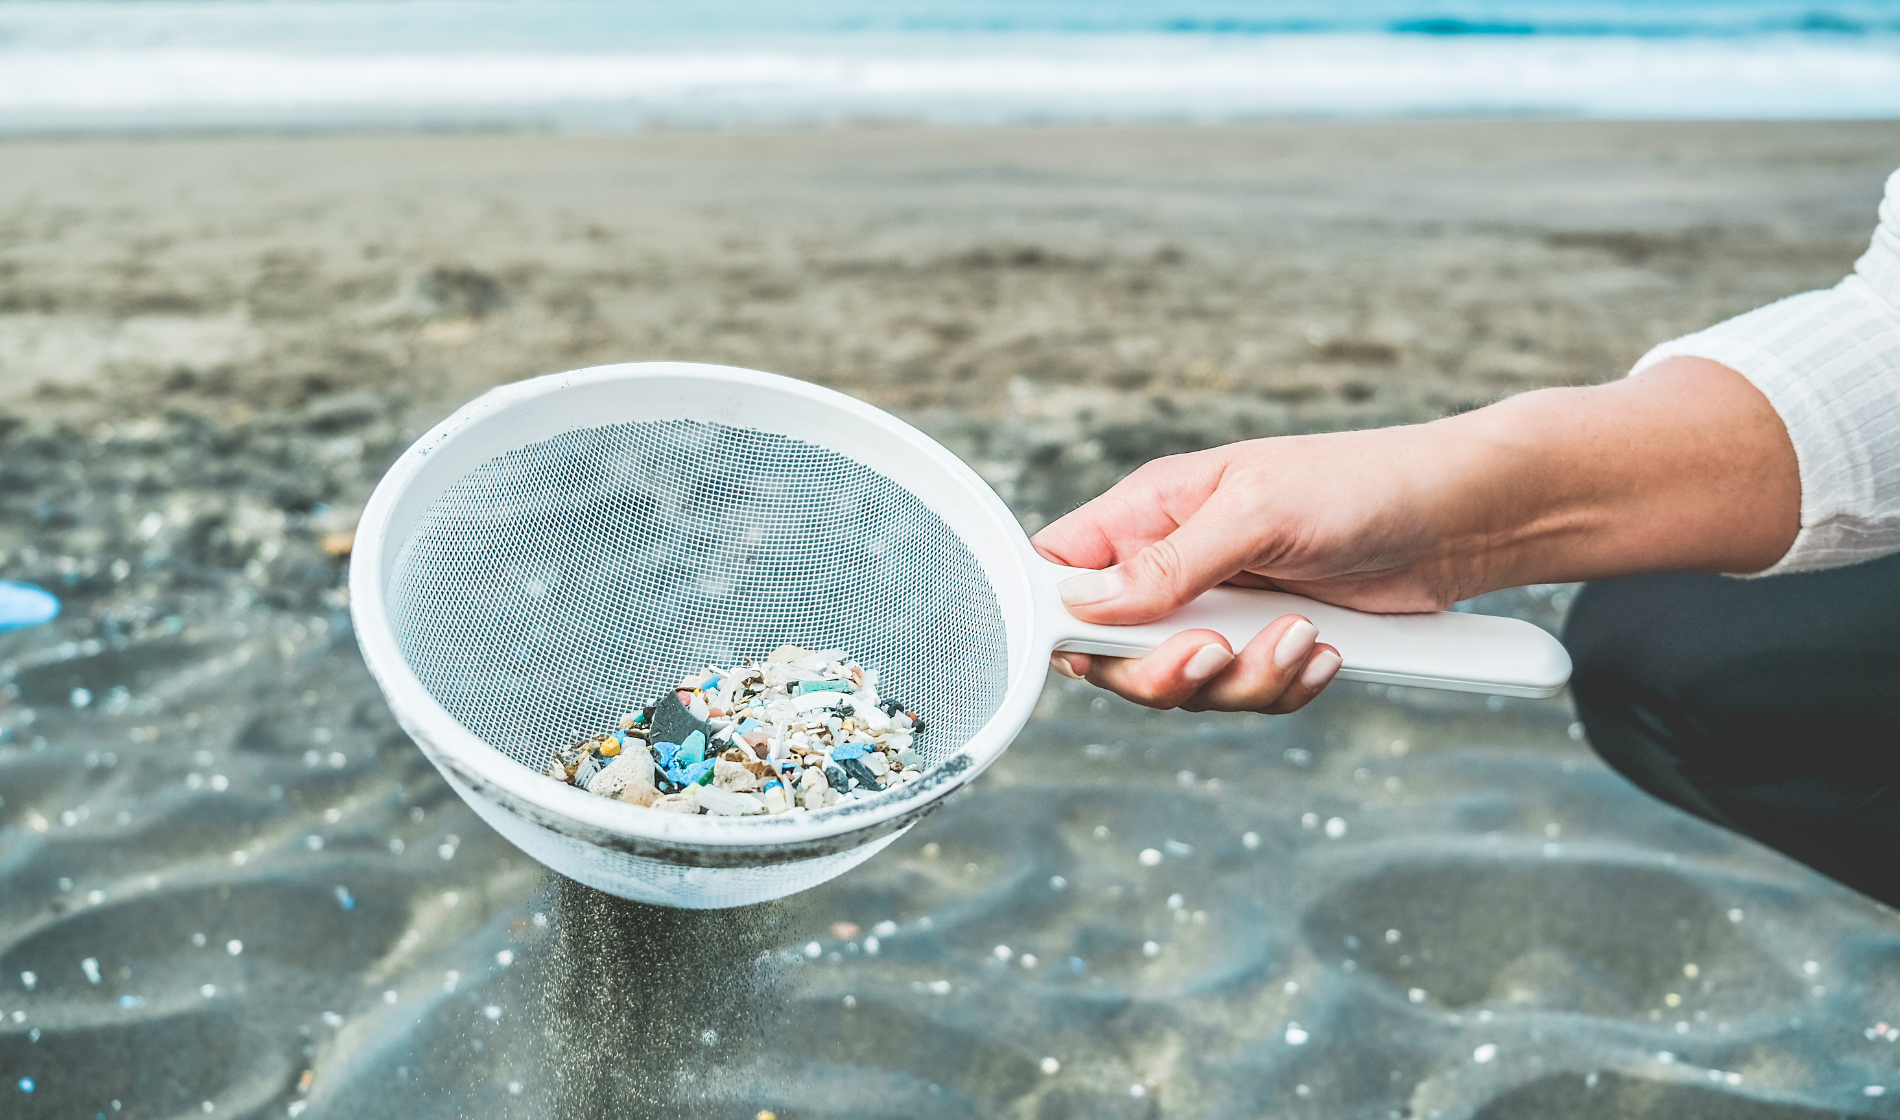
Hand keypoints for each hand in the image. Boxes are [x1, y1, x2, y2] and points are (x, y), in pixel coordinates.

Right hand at [1033, 422, 1459, 711]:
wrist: (1462, 518)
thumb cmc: (1361, 484)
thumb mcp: (1255, 512)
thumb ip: (1167, 563)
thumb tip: (1082, 602)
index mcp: (1152, 511)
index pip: (1062, 570)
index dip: (1060, 617)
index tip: (1091, 646)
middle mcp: (1176, 565)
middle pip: (1112, 652)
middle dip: (1161, 671)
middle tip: (1212, 654)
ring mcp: (1223, 610)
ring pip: (1183, 686)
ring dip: (1242, 680)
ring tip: (1303, 638)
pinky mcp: (1269, 645)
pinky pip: (1245, 695)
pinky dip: (1284, 688)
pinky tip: (1325, 654)